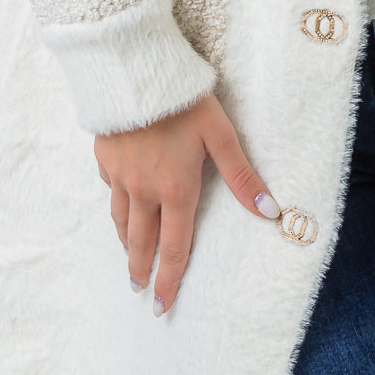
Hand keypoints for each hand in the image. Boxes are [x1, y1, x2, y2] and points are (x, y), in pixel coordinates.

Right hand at [93, 91, 279, 316]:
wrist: (134, 70)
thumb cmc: (184, 100)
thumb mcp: (220, 134)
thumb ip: (242, 176)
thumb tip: (270, 211)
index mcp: (175, 190)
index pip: (174, 247)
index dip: (169, 279)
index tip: (163, 305)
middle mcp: (143, 190)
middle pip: (140, 240)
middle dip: (141, 267)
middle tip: (139, 287)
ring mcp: (119, 174)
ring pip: (120, 218)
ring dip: (125, 241)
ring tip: (128, 254)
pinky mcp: (104, 155)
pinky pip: (109, 186)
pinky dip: (115, 200)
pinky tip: (119, 199)